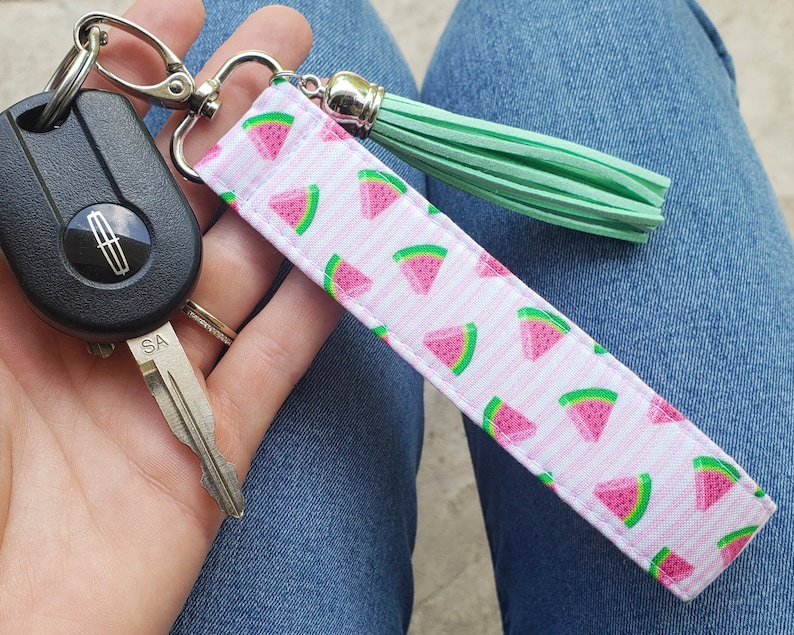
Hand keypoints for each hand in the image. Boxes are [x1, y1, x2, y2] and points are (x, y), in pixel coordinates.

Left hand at [0, 1, 340, 630]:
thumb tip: (3, 133)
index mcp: (9, 287)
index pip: (84, 159)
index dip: (129, 80)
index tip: (179, 19)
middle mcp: (89, 322)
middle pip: (178, 204)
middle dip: (231, 122)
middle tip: (286, 55)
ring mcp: (156, 380)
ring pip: (240, 276)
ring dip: (288, 206)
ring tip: (333, 139)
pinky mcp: (209, 446)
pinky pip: (275, 365)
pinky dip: (315, 310)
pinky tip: (347, 252)